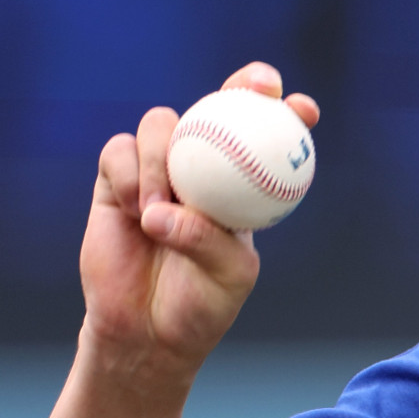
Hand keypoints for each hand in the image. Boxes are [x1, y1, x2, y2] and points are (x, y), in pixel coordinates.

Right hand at [81, 63, 319, 378]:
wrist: (146, 331)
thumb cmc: (200, 304)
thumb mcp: (228, 275)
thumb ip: (209, 240)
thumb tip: (164, 212)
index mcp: (243, 185)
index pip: (267, 137)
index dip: (286, 112)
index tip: (303, 109)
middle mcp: (202, 168)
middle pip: (219, 107)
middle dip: (242, 85)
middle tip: (254, 88)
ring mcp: (157, 171)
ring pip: (161, 124)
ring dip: (163, 156)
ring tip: (158, 210)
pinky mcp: (115, 182)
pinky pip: (119, 152)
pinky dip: (129, 174)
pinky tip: (138, 209)